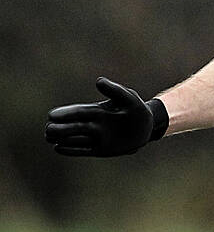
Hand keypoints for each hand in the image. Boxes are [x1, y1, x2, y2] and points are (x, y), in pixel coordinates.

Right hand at [45, 78, 167, 156]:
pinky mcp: (101, 149)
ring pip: (75, 138)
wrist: (147, 127)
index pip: (78, 112)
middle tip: (48, 129)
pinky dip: (71, 149)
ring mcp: (96, 137)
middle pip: (72, 126)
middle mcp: (94, 124)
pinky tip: (57, 148)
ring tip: (49, 137)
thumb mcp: (128, 97)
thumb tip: (98, 81)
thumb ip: (114, 90)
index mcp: (98, 111)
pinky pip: (83, 150)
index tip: (52, 115)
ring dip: (62, 138)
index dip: (66, 113)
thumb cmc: (137, 109)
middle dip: (60, 127)